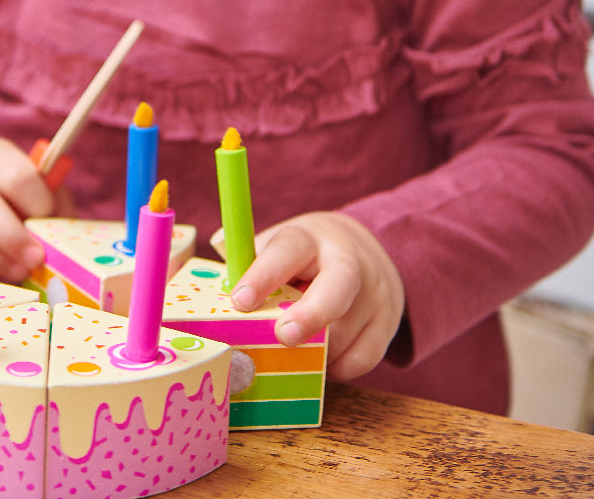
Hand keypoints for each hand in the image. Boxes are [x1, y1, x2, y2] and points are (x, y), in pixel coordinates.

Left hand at [229, 211, 404, 380]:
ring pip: (347, 333)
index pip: (287, 252)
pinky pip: (362, 359)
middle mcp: (348, 262)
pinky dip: (336, 368)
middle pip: (338, 287)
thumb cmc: (306, 254)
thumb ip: (249, 259)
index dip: (262, 276)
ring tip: (292, 347)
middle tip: (283, 337)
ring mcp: (374, 294)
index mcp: (309, 239)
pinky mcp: (388, 324)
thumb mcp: (280, 244)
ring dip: (315, 351)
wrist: (368, 250)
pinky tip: (320, 358)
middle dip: (310, 315)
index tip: (240, 301)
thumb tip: (219, 270)